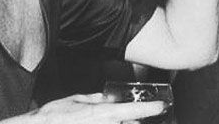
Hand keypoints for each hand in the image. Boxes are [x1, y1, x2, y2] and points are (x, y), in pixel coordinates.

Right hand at [33, 93, 164, 123]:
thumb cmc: (56, 115)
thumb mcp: (78, 100)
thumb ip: (96, 99)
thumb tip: (108, 97)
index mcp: (103, 114)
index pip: (133, 110)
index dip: (150, 108)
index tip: (161, 105)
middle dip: (137, 120)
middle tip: (146, 115)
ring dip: (126, 122)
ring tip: (113, 117)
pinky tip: (108, 121)